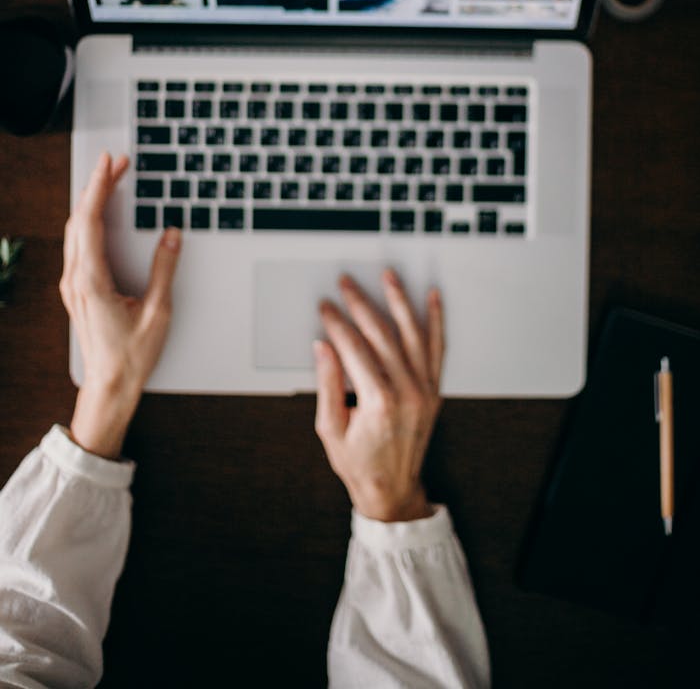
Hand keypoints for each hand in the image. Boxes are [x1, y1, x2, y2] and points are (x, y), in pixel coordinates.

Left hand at [60, 152, 180, 458]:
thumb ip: (164, 270)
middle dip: (97, 186)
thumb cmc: (131, 357)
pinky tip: (102, 215)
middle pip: (80, 220)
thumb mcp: (158, 312)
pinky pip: (78, 244)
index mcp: (92, 281)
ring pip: (76, 231)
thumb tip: (171, 235)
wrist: (108, 387)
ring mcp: (73, 285)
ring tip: (112, 181)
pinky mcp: (77, 290)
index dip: (100, 187)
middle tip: (118, 163)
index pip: (90, 221)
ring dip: (92, 202)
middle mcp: (76, 280)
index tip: (109, 163)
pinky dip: (89, 221)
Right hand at [314, 270, 443, 521]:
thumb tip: (323, 346)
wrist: (393, 489)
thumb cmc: (359, 463)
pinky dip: (436, 321)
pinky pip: (437, 348)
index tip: (325, 307)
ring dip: (399, 301)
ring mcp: (425, 390)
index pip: (354, 348)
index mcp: (378, 402)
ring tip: (389, 276)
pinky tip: (433, 299)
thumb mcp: (330, 429)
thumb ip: (328, 384)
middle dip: (361, 304)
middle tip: (346, 284)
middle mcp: (407, 392)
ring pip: (412, 334)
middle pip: (382, 334)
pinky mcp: (434, 390)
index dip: (337, 323)